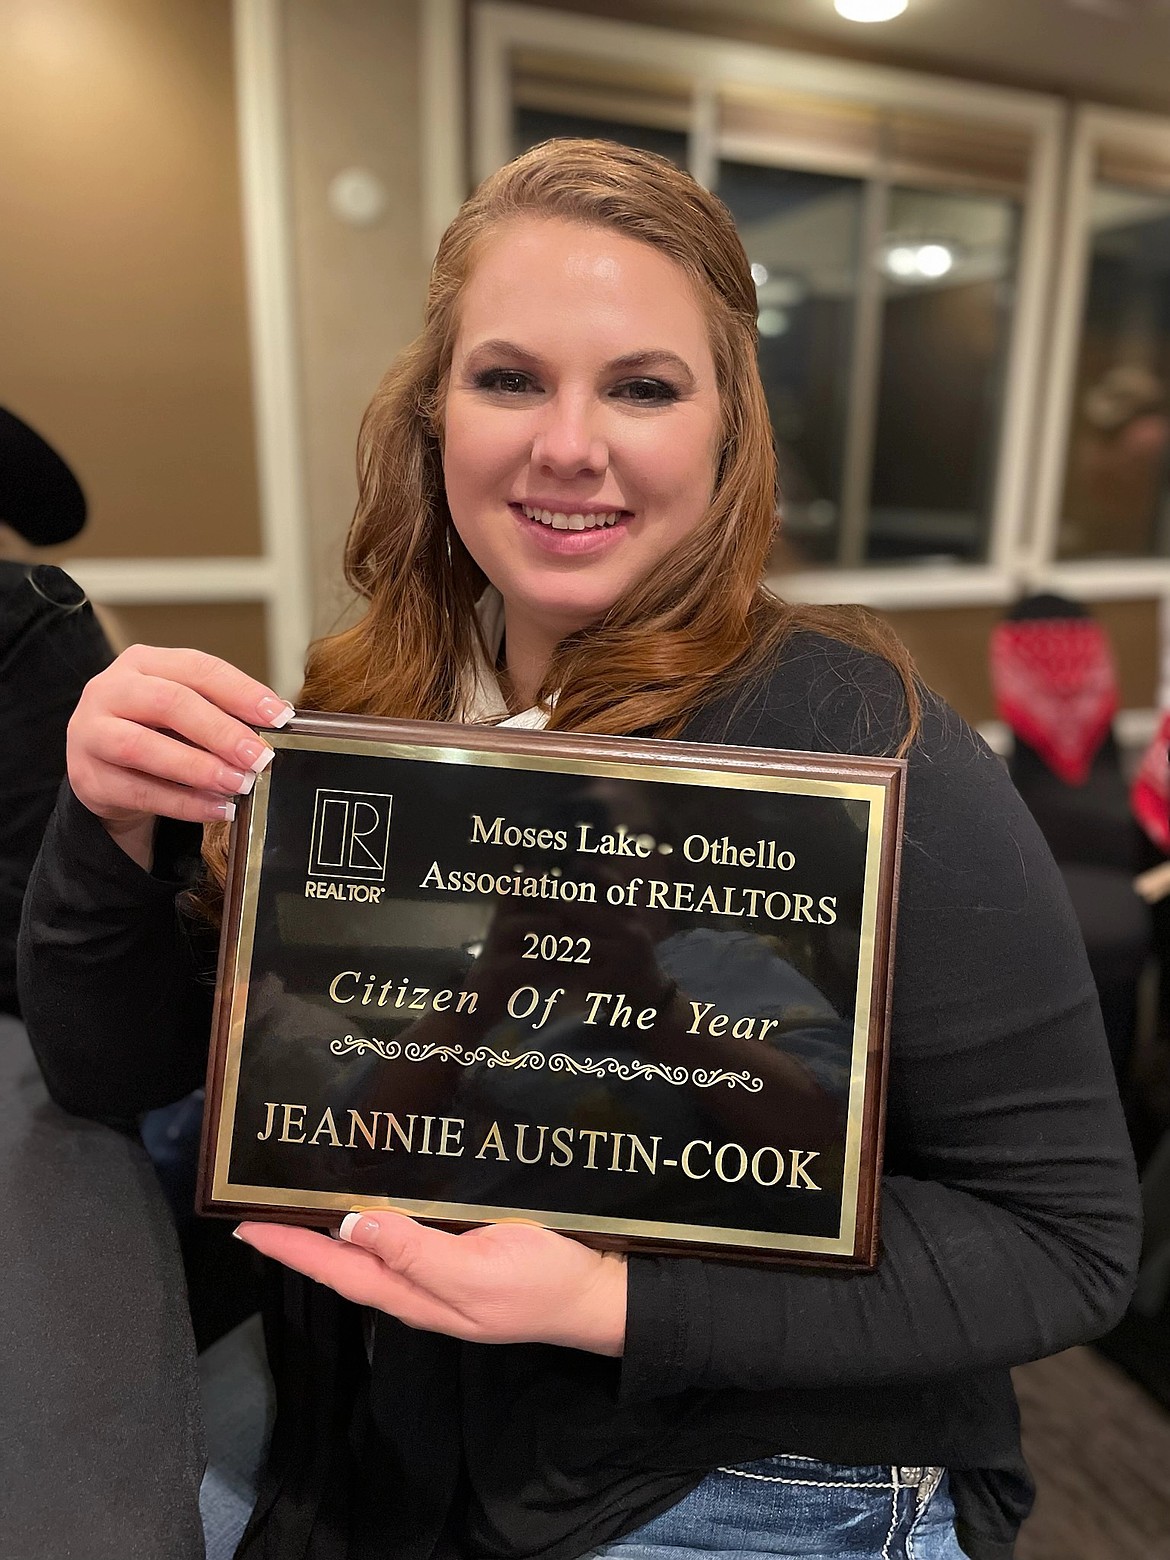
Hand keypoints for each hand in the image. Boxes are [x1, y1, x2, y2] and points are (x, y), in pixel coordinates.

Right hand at [67, 644, 293, 863]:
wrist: (103, 770)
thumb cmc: (154, 731)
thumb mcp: (184, 712)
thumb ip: (221, 711)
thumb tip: (277, 722)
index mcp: (142, 663)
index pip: (197, 667)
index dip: (241, 691)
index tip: (279, 715)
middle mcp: (110, 690)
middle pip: (169, 702)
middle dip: (221, 731)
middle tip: (258, 756)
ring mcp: (91, 732)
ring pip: (144, 746)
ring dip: (199, 768)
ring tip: (238, 783)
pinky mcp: (87, 776)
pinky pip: (140, 791)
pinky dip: (184, 803)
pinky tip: (217, 809)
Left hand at [235, 1211, 627, 1355]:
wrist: (601, 1292)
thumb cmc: (543, 1283)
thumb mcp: (479, 1271)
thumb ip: (415, 1253)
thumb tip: (348, 1227)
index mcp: (414, 1293)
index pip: (335, 1269)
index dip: (289, 1247)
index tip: (242, 1223)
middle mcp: (418, 1282)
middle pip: (346, 1257)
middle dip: (303, 1229)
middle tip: (264, 1190)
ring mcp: (442, 1266)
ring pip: (373, 1240)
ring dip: (338, 1215)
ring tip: (306, 1180)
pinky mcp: (467, 1246)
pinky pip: (408, 1227)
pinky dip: (381, 1206)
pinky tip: (379, 1181)